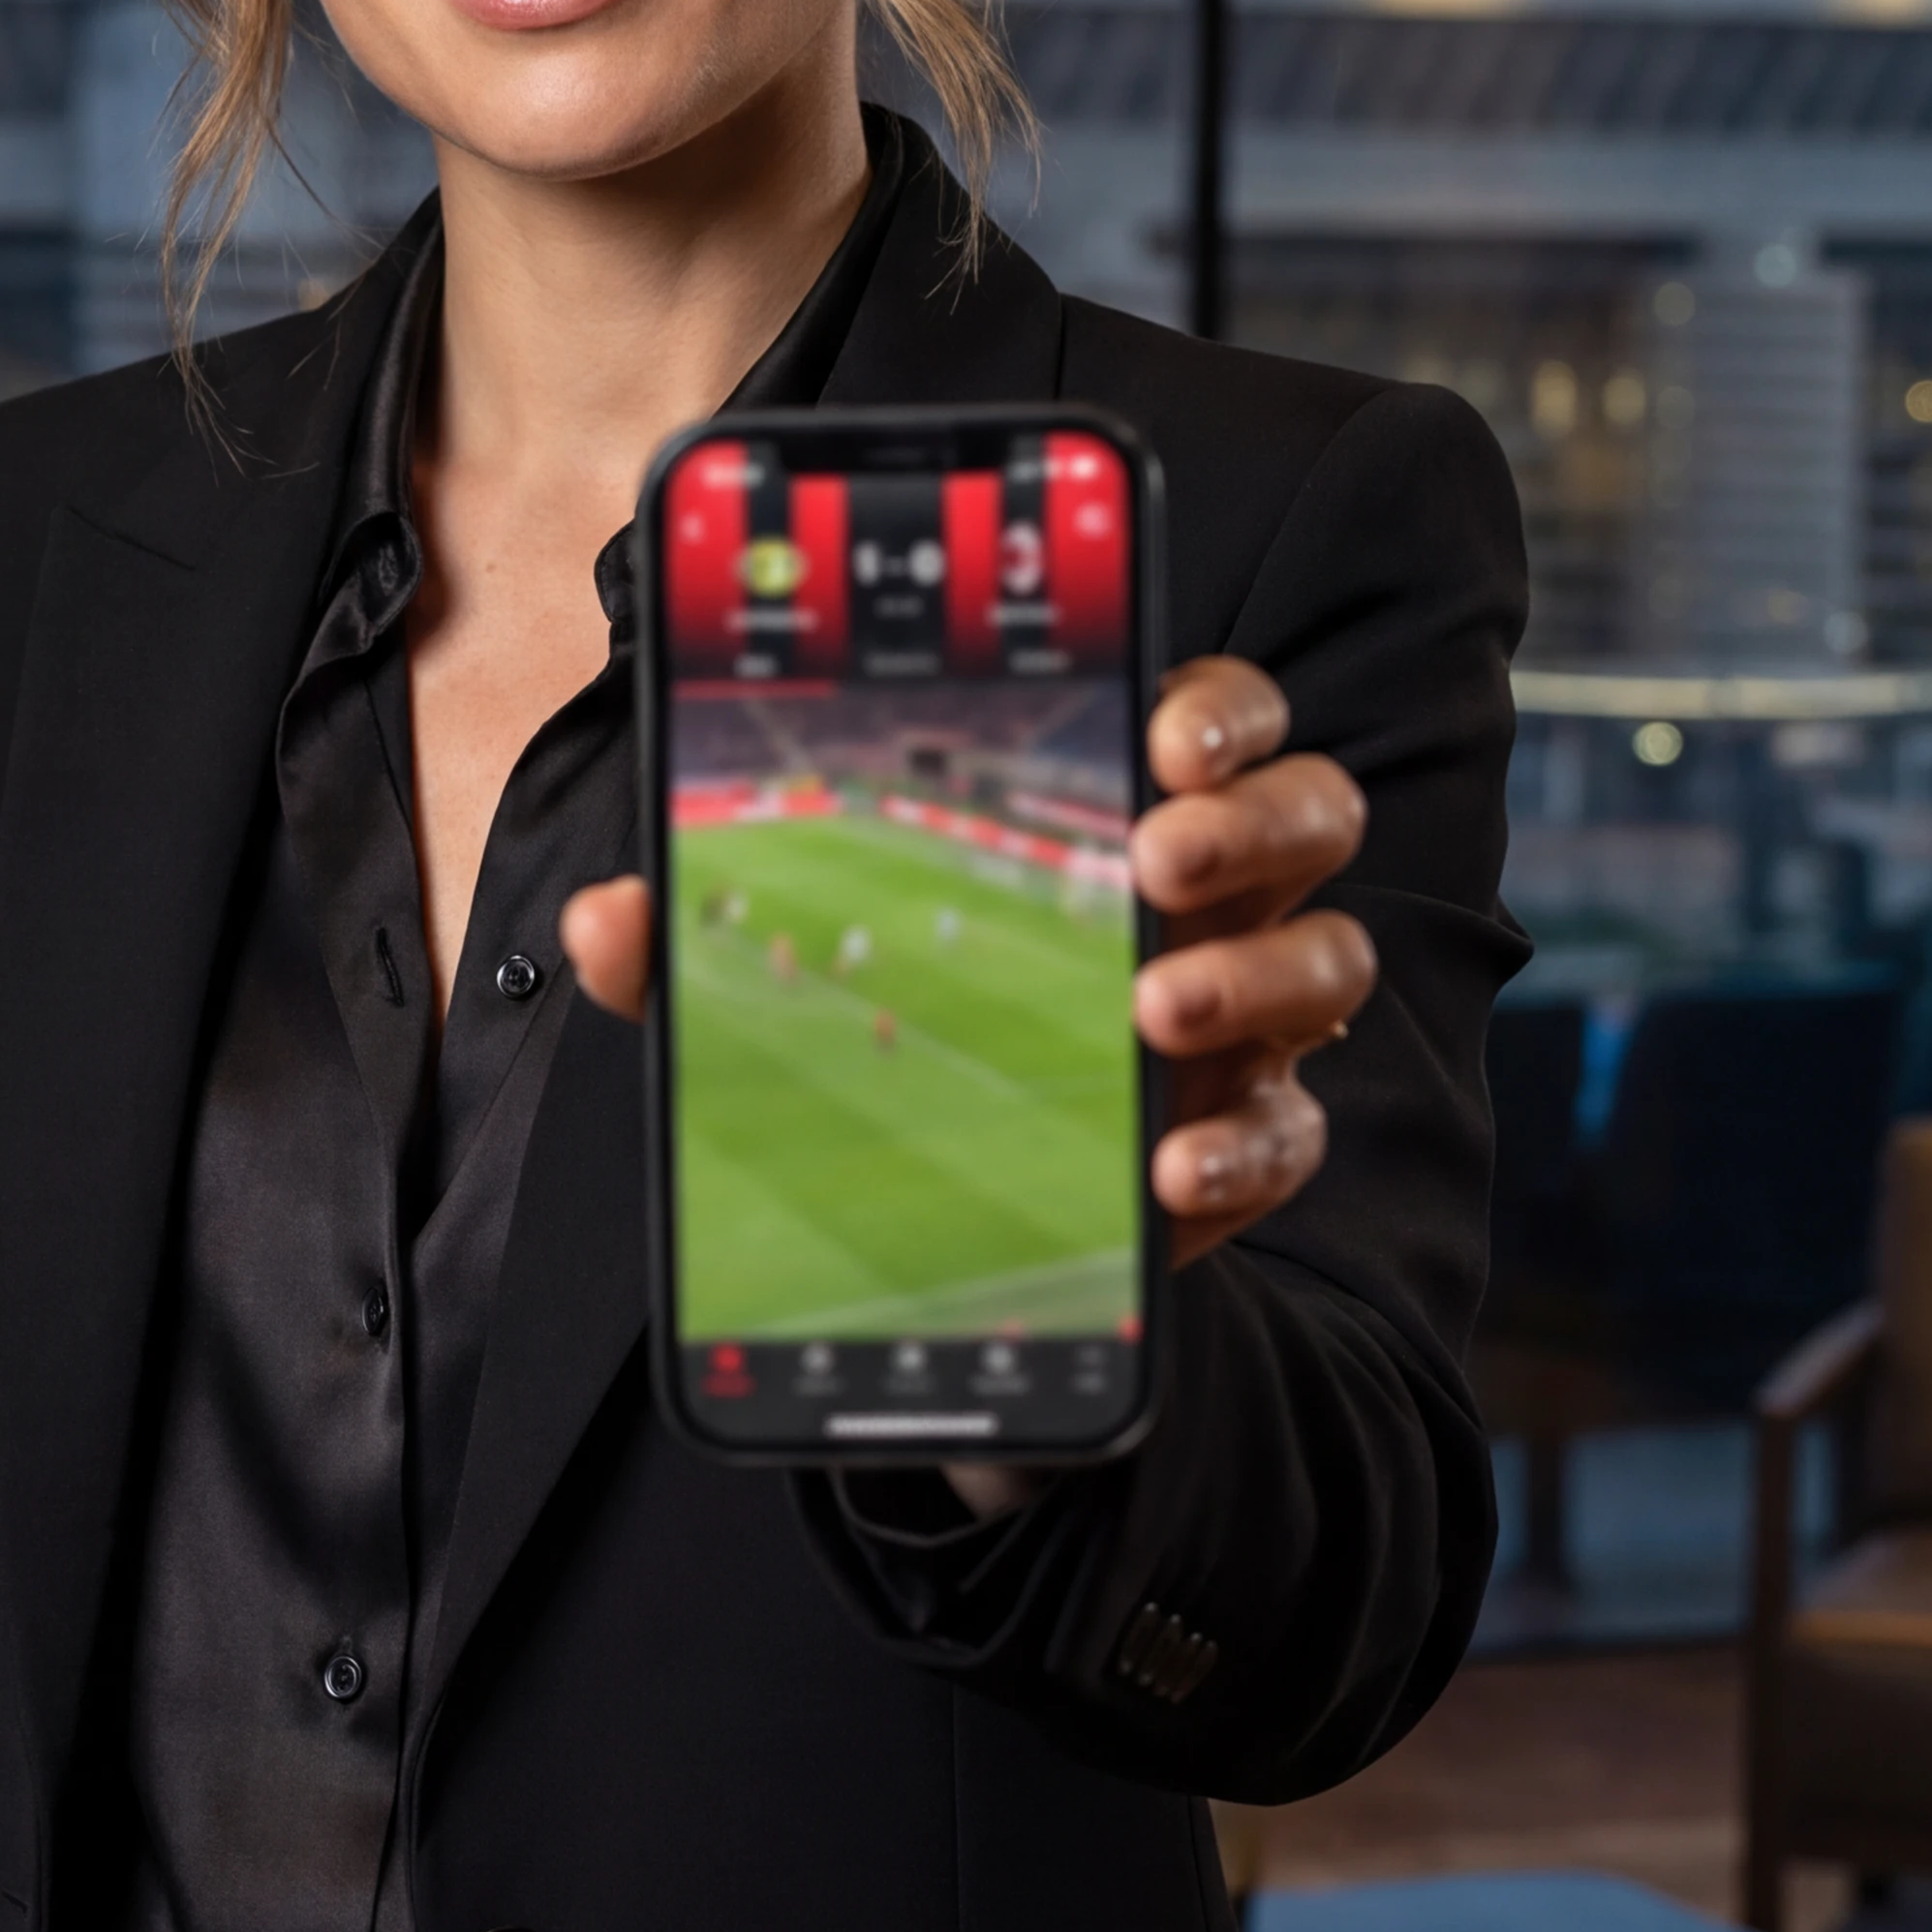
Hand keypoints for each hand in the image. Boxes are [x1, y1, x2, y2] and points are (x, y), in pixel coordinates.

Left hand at [559, 646, 1370, 1291]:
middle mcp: (1206, 901)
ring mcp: (1241, 1019)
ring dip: (1259, 970)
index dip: (1217, 708)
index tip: (1166, 731)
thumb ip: (700, 946)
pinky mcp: (1242, 1136)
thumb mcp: (779, 983)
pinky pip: (1297, 1128)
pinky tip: (1169, 1164)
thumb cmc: (887, 1041)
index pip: (1212, 715)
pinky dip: (1248, 1144)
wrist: (954, 1222)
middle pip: (1309, 810)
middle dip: (1253, 818)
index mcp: (1113, 816)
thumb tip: (602, 920)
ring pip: (1330, 956)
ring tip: (1156, 1003)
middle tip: (1158, 853)